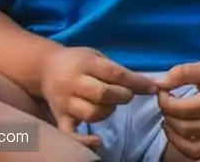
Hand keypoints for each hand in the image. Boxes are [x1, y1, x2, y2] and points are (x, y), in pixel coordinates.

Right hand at [39, 47, 158, 150]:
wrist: (45, 67)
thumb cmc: (79, 61)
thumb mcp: (97, 57)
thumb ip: (119, 70)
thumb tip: (150, 85)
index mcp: (85, 63)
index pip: (115, 74)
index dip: (137, 82)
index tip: (154, 88)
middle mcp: (73, 83)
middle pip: (103, 94)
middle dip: (123, 96)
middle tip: (127, 95)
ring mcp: (65, 102)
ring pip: (91, 114)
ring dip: (107, 112)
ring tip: (109, 105)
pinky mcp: (59, 117)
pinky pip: (70, 134)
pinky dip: (83, 141)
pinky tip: (97, 141)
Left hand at [156, 58, 199, 159]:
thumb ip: (183, 73)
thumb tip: (159, 84)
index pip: (182, 108)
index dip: (164, 100)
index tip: (162, 89)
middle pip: (182, 126)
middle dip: (167, 113)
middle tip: (166, 99)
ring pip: (186, 143)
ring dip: (171, 130)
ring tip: (170, 115)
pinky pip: (196, 153)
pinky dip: (181, 145)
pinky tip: (177, 130)